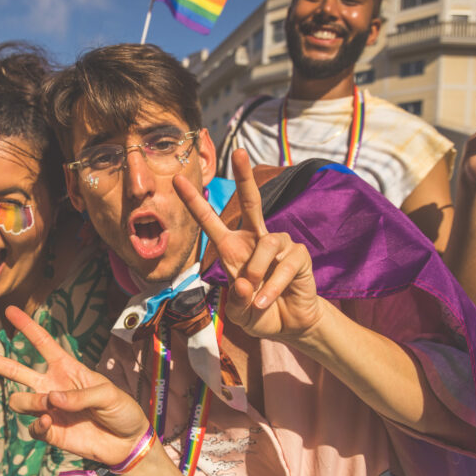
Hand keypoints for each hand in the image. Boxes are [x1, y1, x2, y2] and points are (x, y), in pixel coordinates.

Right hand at [0, 306, 150, 466]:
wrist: (126, 443)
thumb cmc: (121, 410)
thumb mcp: (108, 394)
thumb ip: (80, 395)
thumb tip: (51, 398)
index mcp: (68, 369)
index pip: (42, 344)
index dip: (27, 327)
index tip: (10, 311)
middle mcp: (53, 386)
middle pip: (15, 370)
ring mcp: (49, 410)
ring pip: (19, 401)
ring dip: (31, 402)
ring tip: (49, 406)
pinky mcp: (50, 432)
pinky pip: (31, 426)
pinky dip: (36, 424)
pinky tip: (48, 422)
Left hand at [172, 149, 321, 339]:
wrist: (289, 324)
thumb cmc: (259, 312)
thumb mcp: (240, 313)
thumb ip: (238, 301)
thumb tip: (244, 283)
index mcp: (232, 248)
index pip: (210, 220)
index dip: (194, 201)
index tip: (178, 180)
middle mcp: (255, 239)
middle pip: (251, 202)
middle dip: (245, 177)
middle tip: (239, 152)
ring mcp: (279, 245)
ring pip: (266, 244)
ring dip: (258, 271)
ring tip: (257, 297)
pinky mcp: (298, 255)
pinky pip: (284, 265)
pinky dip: (273, 287)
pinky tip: (266, 301)